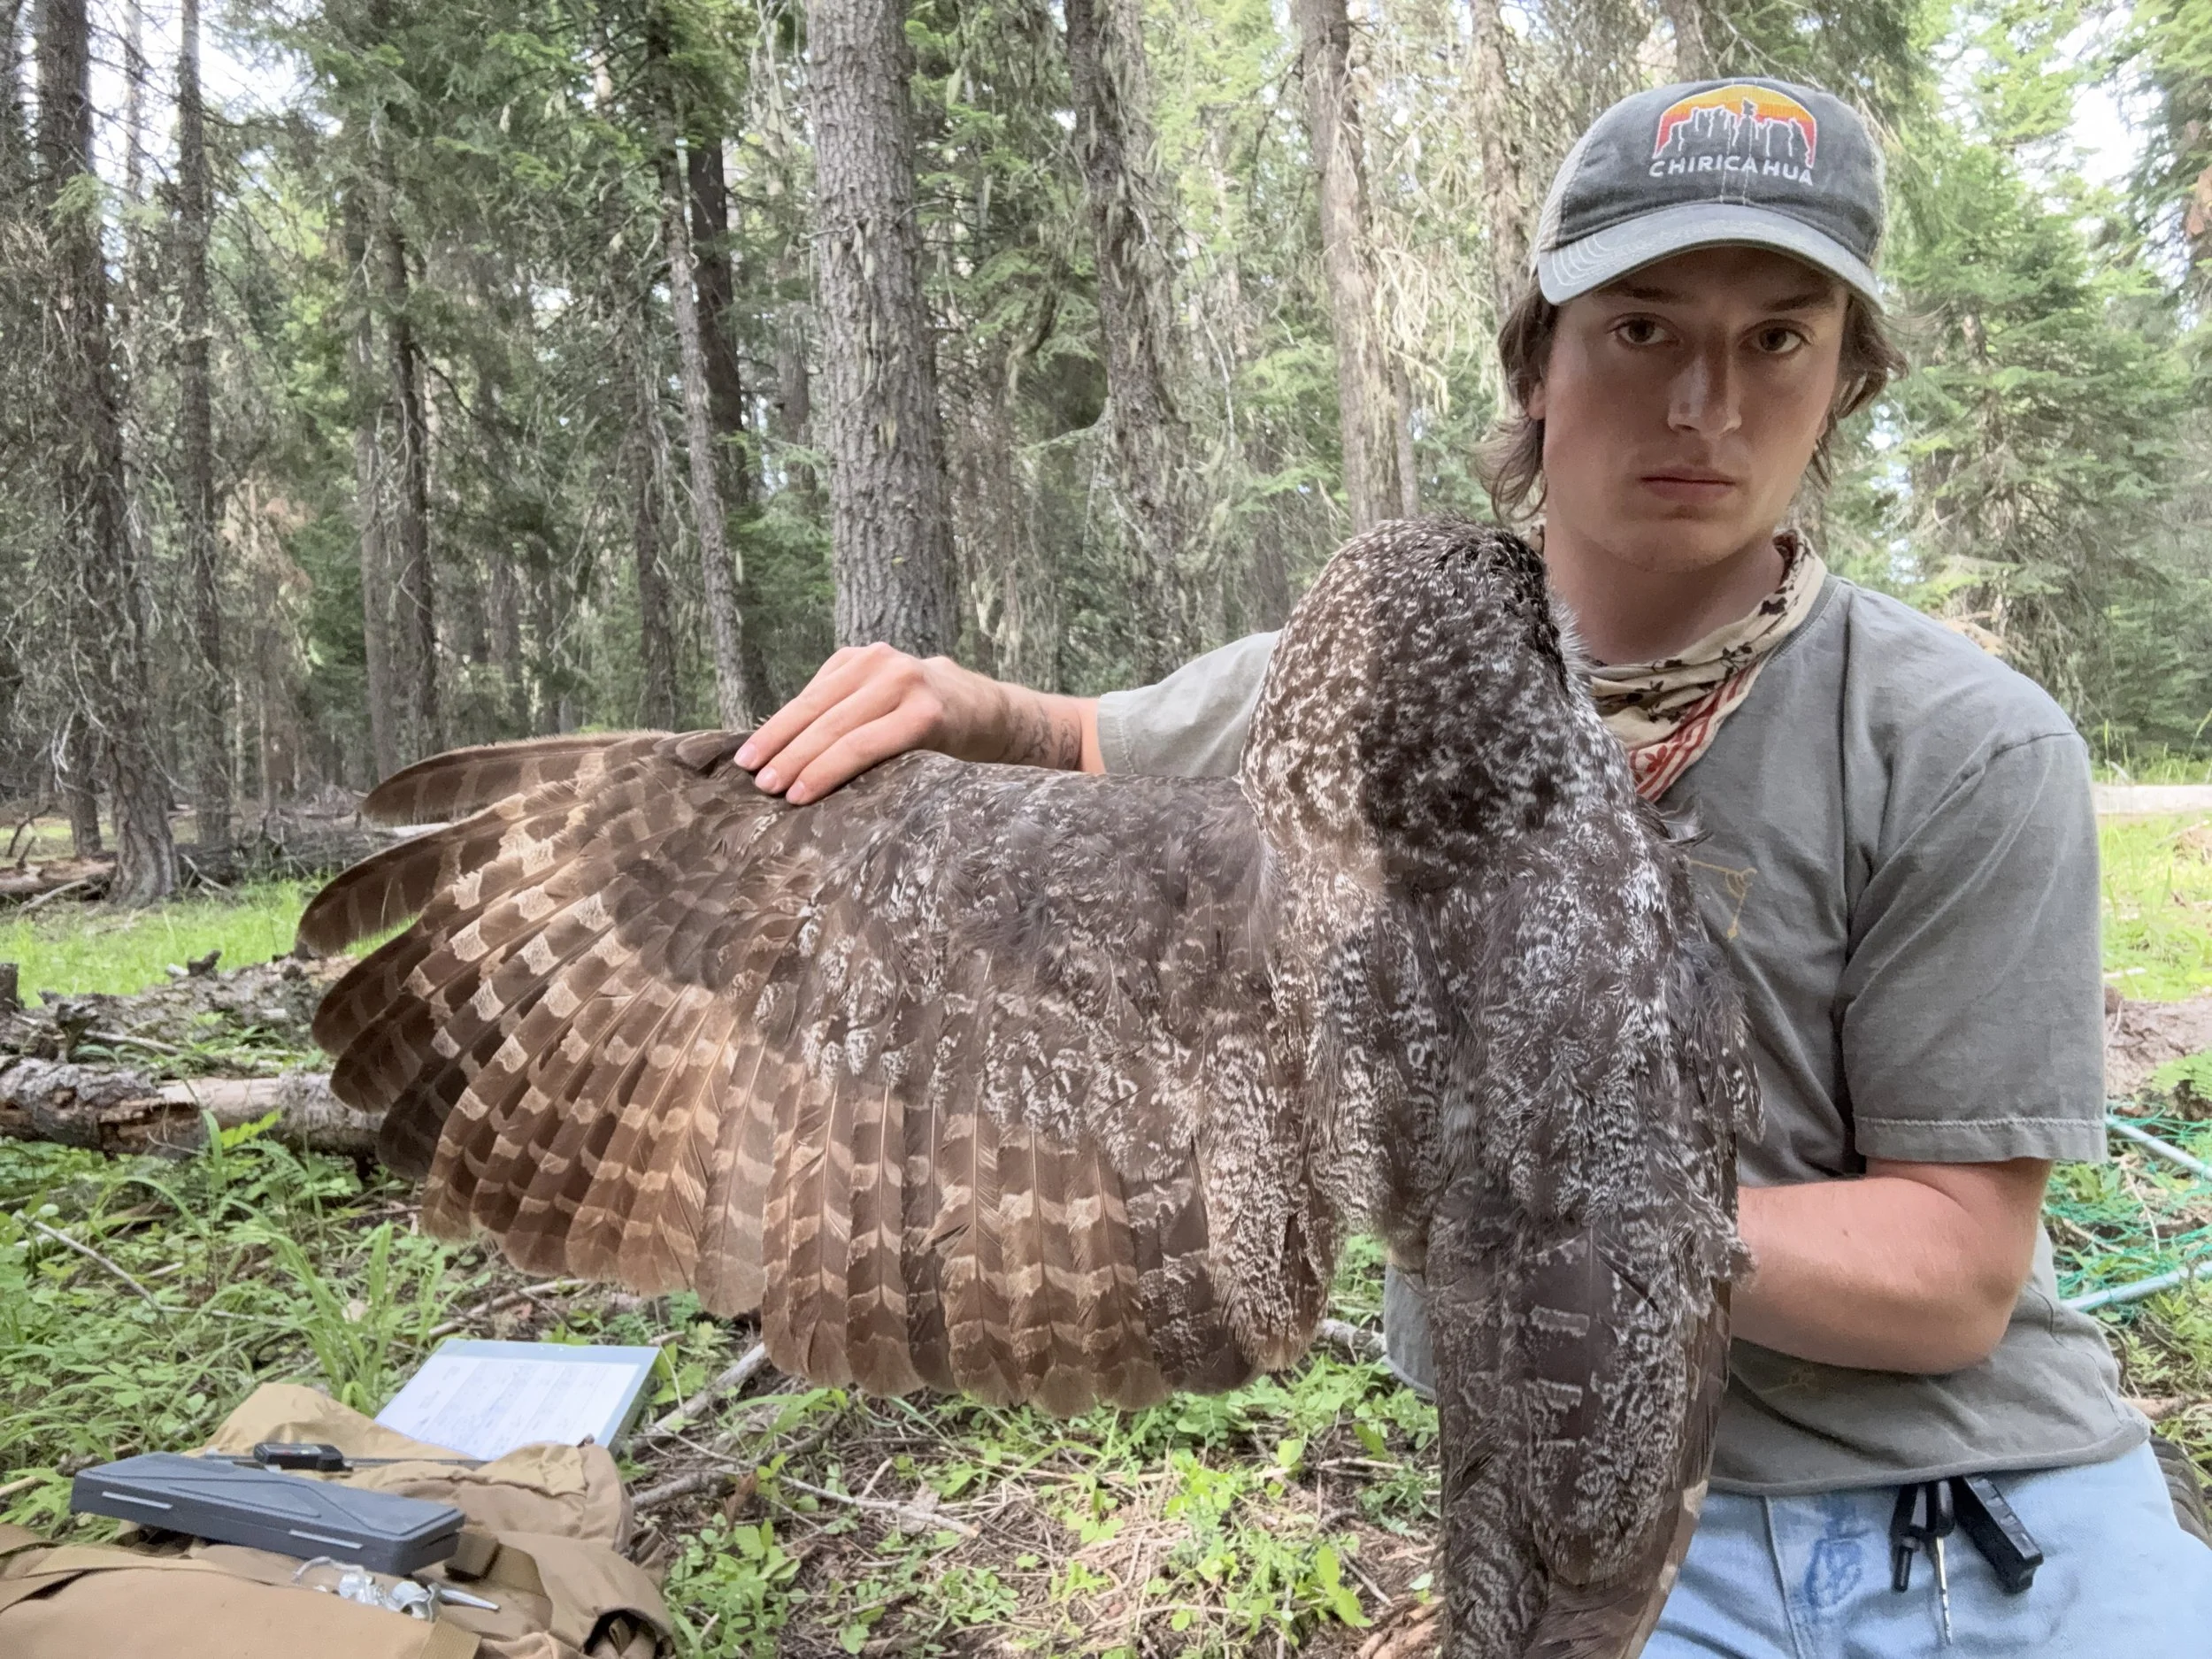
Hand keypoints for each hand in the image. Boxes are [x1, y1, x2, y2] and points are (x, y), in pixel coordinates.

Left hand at [734, 644, 1099, 802]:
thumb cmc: (932, 723)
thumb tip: (781, 754)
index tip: (745, 760)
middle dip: (781, 749)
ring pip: (836, 729)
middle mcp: (880, 662)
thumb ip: (843, 714)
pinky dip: (831, 769)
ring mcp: (905, 683)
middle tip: (755, 782)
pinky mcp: (926, 713)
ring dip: (800, 763)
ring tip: (775, 791)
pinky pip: (865, 745)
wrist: (999, 717)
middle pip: (816, 712)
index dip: (774, 730)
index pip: (808, 698)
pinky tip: (808, 790)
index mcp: (862, 660)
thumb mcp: (882, 704)